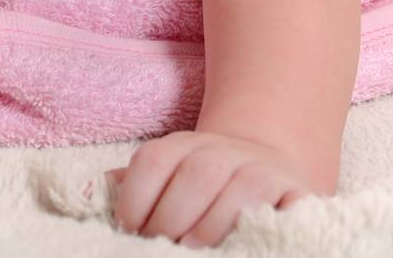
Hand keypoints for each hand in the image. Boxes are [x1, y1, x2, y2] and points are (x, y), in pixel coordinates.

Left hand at [106, 129, 316, 247]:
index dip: (134, 200)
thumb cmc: (203, 188)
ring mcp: (263, 170)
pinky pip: (282, 210)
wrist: (270, 165)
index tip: (127, 232)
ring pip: (237, 192)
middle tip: (160, 250)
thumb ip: (133, 187)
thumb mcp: (167, 178)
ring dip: (211, 229)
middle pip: (195, 175)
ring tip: (191, 252)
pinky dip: (261, 227)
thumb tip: (93, 192)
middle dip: (171, 219)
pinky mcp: (298, 193)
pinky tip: (241, 246)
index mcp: (183, 145)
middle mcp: (223, 151)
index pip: (153, 162)